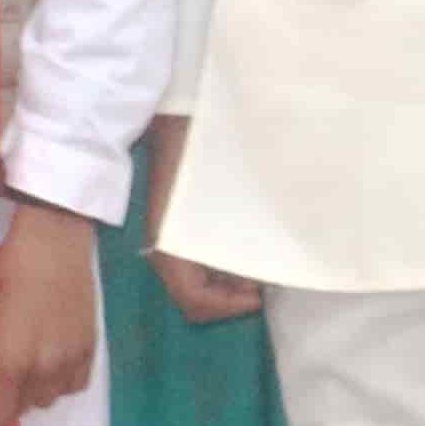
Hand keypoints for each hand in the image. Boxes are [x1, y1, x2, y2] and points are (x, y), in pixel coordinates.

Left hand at [0, 201, 102, 425]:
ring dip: (33, 393)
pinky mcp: (91, 346)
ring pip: (48, 399)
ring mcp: (71, 359)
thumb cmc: (8, 266)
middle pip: (21, 411)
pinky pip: (75, 384)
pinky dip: (61, 381)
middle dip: (5, 408)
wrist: (56, 236)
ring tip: (23, 373)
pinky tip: (51, 363)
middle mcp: (43, 369)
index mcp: (10, 361)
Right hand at [138, 117, 263, 323]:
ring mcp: (166, 242)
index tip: (260, 296)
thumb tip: (255, 279)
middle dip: (229, 299)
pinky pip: (194, 264)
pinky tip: (243, 250)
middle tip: (261, 285)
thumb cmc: (198, 155)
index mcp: (168, 250)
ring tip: (257, 267)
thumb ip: (234, 244)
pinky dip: (220, 266)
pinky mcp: (174, 229)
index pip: (194, 301)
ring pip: (194, 283)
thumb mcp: (218, 204)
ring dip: (226, 284)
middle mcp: (163, 253)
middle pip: (193, 299)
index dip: (227, 307)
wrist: (177, 118)